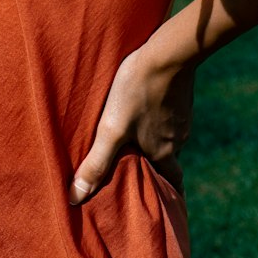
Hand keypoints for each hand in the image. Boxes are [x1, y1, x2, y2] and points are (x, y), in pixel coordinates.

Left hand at [68, 43, 194, 204]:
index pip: (172, 182)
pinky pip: (171, 115)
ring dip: (158, 141)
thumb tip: (75, 198)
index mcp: (163, 151)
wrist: (168, 52)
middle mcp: (178, 138)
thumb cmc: (137, 90)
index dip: (170, 194)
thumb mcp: (111, 128)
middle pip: (170, 160)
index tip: (170, 205)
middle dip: (160, 168)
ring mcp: (182, 116)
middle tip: (148, 172)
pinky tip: (147, 108)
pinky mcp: (181, 96)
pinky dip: (160, 118)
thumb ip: (96, 162)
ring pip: (170, 136)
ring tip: (140, 139)